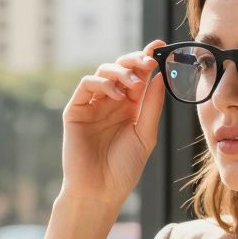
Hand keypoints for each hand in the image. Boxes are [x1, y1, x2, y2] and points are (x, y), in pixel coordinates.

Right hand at [59, 39, 166, 205]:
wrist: (100, 191)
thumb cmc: (123, 169)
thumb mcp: (145, 135)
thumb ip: (151, 106)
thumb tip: (160, 76)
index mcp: (129, 107)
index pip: (139, 76)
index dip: (148, 59)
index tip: (161, 47)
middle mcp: (110, 102)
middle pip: (121, 69)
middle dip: (135, 60)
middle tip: (149, 61)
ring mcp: (92, 105)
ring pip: (103, 72)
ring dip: (121, 72)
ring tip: (134, 84)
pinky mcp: (75, 110)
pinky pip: (86, 85)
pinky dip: (102, 83)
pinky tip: (115, 94)